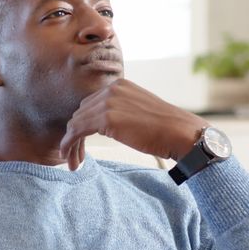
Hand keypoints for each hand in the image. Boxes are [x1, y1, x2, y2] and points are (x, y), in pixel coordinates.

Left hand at [59, 79, 208, 170]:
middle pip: (80, 113)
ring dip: (70, 145)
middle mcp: (111, 89)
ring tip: (72, 163)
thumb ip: (121, 111)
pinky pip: (77, 132)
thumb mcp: (139, 110)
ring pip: (75, 123)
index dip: (83, 125)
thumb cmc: (164, 128)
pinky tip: (70, 159)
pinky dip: (69, 145)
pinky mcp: (106, 119)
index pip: (90, 105)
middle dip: (75, 136)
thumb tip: (104, 125)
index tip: (82, 144)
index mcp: (119, 85)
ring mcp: (108, 102)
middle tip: (74, 157)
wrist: (179, 132)